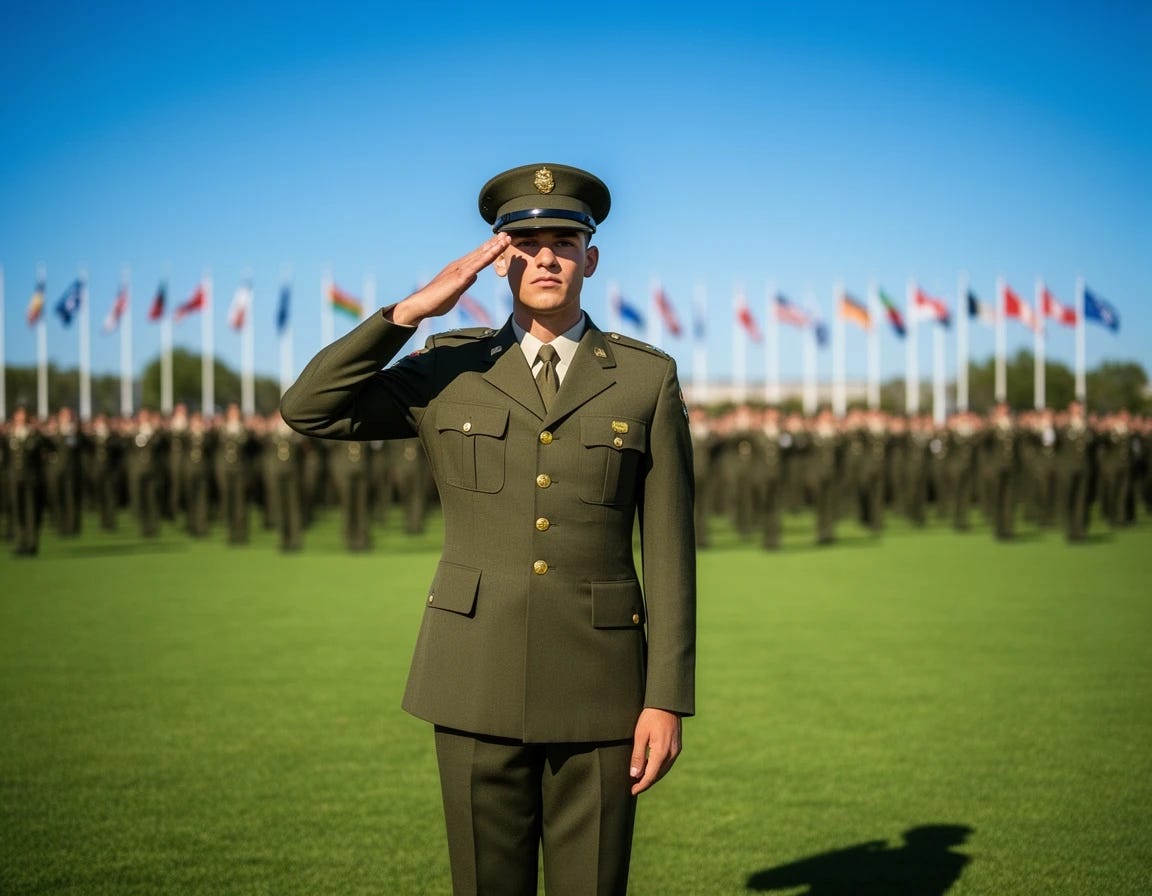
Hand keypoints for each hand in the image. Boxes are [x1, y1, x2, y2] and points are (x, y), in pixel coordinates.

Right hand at [389, 234, 510, 325]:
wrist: (421, 304)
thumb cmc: (437, 300)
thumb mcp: (456, 290)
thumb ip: (466, 282)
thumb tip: (475, 276)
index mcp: (459, 269)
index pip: (478, 257)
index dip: (490, 249)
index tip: (501, 242)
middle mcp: (460, 265)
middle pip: (481, 252)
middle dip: (494, 243)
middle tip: (507, 234)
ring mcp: (459, 270)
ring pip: (480, 256)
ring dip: (494, 247)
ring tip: (506, 238)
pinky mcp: (459, 277)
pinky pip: (476, 266)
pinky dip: (487, 257)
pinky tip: (495, 251)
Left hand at [629, 707, 681, 795]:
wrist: (667, 703)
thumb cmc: (651, 717)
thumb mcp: (640, 735)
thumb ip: (638, 756)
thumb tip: (635, 775)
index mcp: (662, 752)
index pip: (650, 776)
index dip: (641, 785)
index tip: (632, 791)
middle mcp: (671, 754)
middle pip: (658, 775)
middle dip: (646, 783)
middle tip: (634, 788)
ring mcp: (676, 750)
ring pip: (664, 770)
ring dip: (653, 776)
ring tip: (640, 780)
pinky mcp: (677, 746)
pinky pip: (668, 763)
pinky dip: (658, 768)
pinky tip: (650, 767)